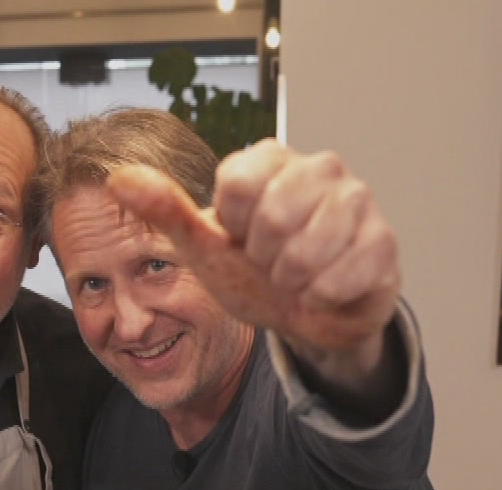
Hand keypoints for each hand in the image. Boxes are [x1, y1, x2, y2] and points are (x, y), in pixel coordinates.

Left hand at [107, 141, 400, 386]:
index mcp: (268, 160)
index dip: (233, 229)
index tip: (242, 239)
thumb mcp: (204, 247)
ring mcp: (357, 199)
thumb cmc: (256, 273)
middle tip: (272, 264)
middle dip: (265, 259)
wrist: (308, 317)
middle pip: (275, 217)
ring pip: (309, 249)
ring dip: (294, 281)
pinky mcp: (383, 239)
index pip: (236, 187)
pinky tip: (326, 291)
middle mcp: (318, 166)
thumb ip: (164, 211)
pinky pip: (342, 276)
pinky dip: (324, 298)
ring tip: (298, 277)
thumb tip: (118, 177)